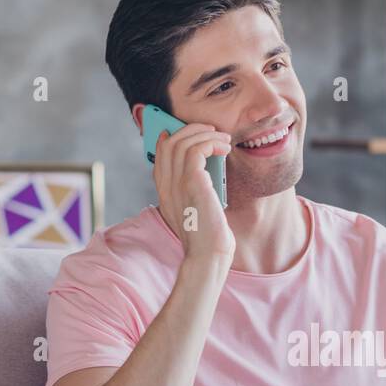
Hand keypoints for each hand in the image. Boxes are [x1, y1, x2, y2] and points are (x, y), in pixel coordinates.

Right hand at [152, 123, 234, 262]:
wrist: (208, 255)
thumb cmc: (208, 238)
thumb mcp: (197, 210)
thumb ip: (194, 191)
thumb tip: (205, 172)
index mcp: (165, 193)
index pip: (160, 156)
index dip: (171, 139)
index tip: (187, 131)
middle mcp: (167, 186)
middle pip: (170, 143)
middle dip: (192, 130)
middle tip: (213, 131)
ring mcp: (177, 184)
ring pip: (182, 141)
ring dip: (206, 135)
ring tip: (223, 139)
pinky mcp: (192, 183)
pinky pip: (196, 149)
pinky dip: (212, 143)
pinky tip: (225, 149)